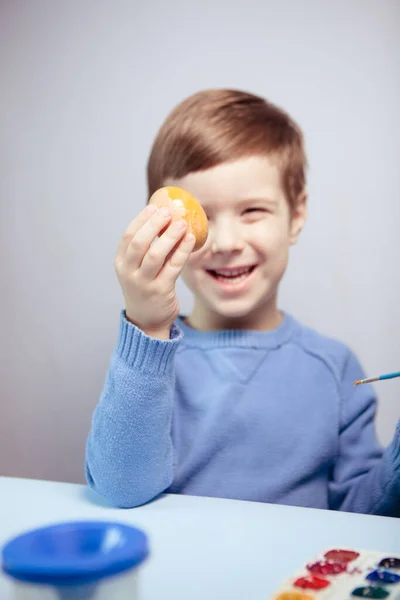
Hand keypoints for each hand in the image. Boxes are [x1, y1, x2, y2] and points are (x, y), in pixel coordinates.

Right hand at [114, 204, 195, 338]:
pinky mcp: (161, 291)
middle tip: (168, 212)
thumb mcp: (138, 269)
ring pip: (156, 255)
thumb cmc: (145, 287)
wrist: (147, 321)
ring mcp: (144, 283)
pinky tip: (191, 239)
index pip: (128, 236)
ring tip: (182, 224)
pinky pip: (173, 266)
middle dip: (154, 225)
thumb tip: (165, 219)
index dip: (141, 220)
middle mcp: (129, 273)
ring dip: (170, 236)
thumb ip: (146, 248)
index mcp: (121, 263)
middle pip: (139, 243)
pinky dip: (182, 251)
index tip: (154, 207)